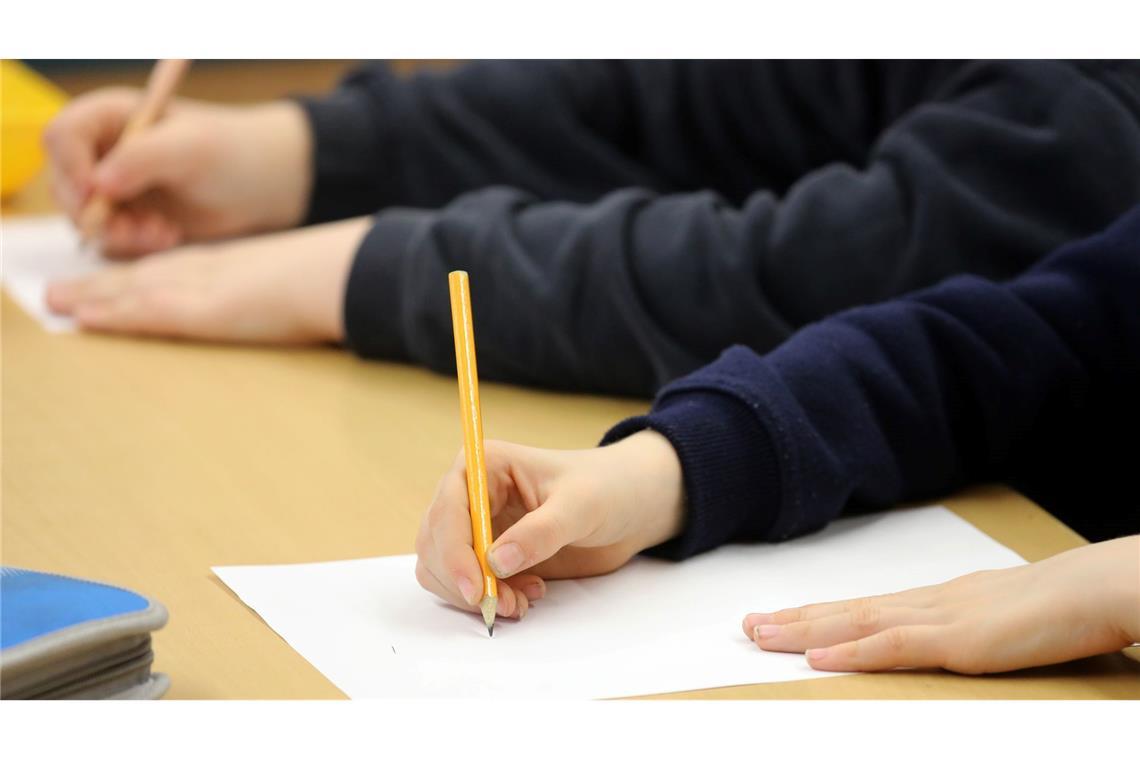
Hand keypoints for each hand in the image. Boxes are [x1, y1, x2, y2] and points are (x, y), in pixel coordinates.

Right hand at [44, 88, 312, 257]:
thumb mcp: (193, 148)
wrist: (269, 186)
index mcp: (113, 117)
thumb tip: (98, 182)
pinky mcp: (132, 218)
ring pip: (87, 218)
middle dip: (95, 213)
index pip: (63, 135)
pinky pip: (112, 239)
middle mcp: (106, 151)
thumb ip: (143, 157)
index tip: (96, 194)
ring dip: (119, 234)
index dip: (71, 166)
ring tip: (164, 234)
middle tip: (136, 229)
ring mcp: (117, 188)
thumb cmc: (235, 154)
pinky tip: (170, 237)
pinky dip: (134, 245)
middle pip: (65, 183)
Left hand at [44, 217, 367, 343]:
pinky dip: (114, 314)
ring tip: (57, 303)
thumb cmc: (344, 277)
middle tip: (61, 293)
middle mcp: (215, 269)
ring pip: (136, 289)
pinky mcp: (206, 309)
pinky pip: (148, 311)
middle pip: (147, 274)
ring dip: (93, 297)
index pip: (177, 267)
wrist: (350, 272)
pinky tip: (85, 320)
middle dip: (103, 285)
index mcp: (240, 264)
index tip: (114, 282)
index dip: (141, 275)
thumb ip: (294, 294)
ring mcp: (208, 286)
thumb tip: (305, 304)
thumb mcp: (311, 283)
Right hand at [415, 432, 685, 619]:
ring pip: (443, 569)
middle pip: (435, 544)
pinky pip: (467, 584)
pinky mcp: (488, 555)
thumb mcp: (579, 506)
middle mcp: (470, 495)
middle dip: (465, 581)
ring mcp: (476, 526)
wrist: (629, 507)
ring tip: (521, 601)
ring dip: (475, 595)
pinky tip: (527, 594)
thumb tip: (494, 563)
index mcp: (484, 466)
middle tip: (505, 604)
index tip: (476, 590)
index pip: (448, 510)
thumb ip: (540, 533)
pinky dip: (489, 599)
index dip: (454, 553)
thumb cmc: (606, 489)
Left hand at [744, 534, 1139, 673]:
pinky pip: (895, 647)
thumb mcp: (1005, 619)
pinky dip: (853, 652)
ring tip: (761, 635)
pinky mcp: (959, 641)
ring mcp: (940, 620)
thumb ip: (973, 629)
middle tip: (747, 625)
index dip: (820, 613)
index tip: (781, 617)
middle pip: (847, 612)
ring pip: (856, 624)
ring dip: (805, 631)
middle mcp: (928, 604)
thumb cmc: (1063, 607)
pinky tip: (819, 658)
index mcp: (939, 601)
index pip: (865, 607)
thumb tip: (954, 638)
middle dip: (794, 619)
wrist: (1100, 588)